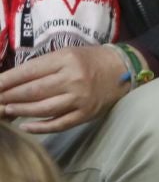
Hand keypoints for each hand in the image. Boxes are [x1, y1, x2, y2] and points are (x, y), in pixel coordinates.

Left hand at [0, 45, 128, 132]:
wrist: (123, 69)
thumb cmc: (89, 60)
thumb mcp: (66, 54)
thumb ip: (41, 67)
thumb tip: (10, 82)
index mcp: (66, 59)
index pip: (28, 72)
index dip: (6, 81)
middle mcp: (73, 78)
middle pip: (32, 91)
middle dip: (8, 97)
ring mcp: (80, 98)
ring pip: (42, 108)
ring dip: (20, 111)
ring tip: (6, 110)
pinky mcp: (86, 113)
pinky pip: (58, 123)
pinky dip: (39, 127)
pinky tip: (26, 126)